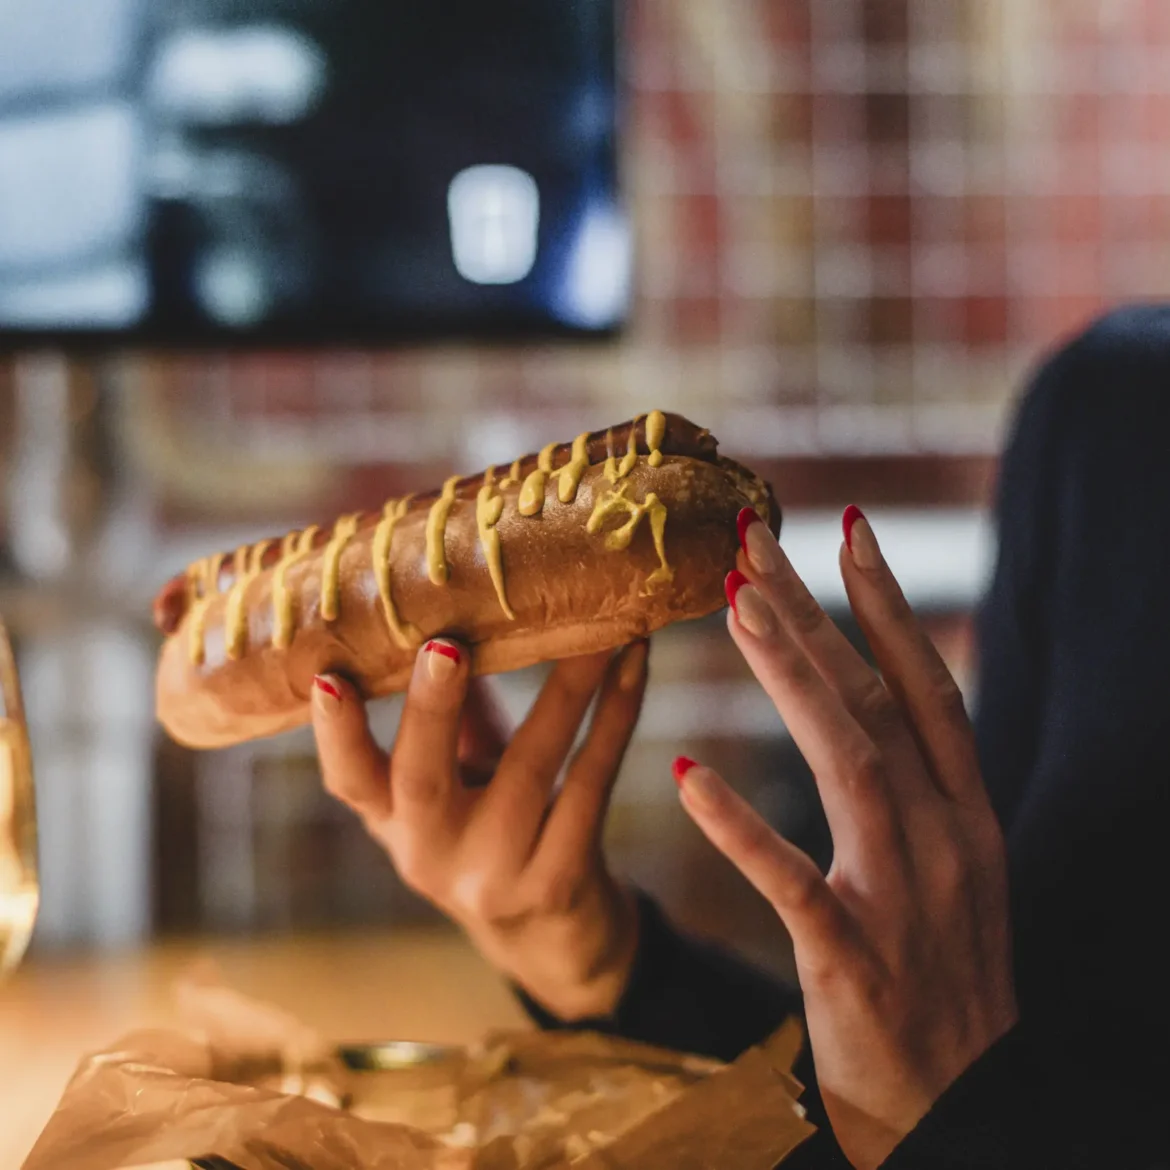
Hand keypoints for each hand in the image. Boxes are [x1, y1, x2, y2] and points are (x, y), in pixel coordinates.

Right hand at [310, 639, 647, 1020]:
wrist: (553, 940)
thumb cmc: (495, 832)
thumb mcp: (456, 786)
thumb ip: (453, 716)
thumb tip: (464, 610)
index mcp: (395, 823)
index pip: (348, 781)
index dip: (335, 733)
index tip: (328, 677)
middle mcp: (432, 855)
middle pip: (423, 780)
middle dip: (433, 710)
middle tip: (445, 646)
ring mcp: (496, 875)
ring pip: (531, 769)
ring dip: (567, 688)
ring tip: (595, 628)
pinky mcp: (561, 879)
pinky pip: (591, 783)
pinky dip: (615, 716)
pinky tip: (634, 662)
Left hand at [675, 507, 1016, 1169]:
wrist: (963, 1105)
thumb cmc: (942, 976)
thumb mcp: (950, 866)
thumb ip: (914, 785)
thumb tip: (866, 700)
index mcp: (965, 812)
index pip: (924, 685)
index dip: (886, 603)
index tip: (844, 527)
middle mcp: (944, 838)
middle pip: (873, 700)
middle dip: (813, 612)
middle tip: (751, 540)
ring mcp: (904, 897)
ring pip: (847, 763)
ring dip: (792, 679)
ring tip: (735, 608)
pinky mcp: (854, 961)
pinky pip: (791, 883)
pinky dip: (741, 829)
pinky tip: (689, 778)